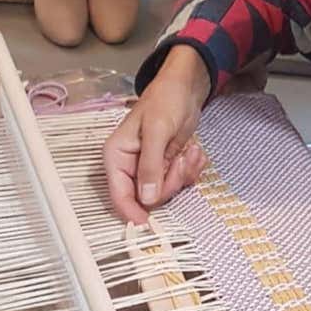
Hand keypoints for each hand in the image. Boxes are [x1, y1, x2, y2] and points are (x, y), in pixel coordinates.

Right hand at [104, 45, 210, 222]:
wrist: (185, 88)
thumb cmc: (165, 100)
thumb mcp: (158, 131)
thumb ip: (150, 165)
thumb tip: (145, 199)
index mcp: (116, 157)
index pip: (118, 195)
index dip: (132, 212)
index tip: (150, 222)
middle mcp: (129, 166)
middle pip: (146, 197)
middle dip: (169, 182)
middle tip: (181, 160)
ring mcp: (149, 168)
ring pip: (165, 192)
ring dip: (182, 175)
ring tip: (190, 152)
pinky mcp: (166, 167)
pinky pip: (178, 182)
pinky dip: (190, 170)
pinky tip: (194, 152)